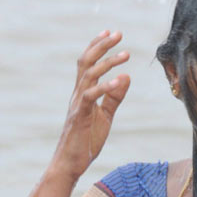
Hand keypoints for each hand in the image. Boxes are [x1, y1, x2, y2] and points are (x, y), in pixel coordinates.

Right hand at [51, 30, 130, 179]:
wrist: (70, 163)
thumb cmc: (86, 140)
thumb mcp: (106, 115)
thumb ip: (114, 96)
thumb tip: (126, 76)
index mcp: (82, 93)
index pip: (87, 64)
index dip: (97, 46)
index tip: (110, 32)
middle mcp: (77, 94)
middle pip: (86, 63)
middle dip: (101, 46)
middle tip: (118, 33)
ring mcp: (77, 105)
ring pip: (89, 76)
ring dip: (107, 63)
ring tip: (126, 54)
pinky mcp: (80, 117)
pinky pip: (91, 97)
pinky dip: (105, 87)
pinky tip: (120, 80)